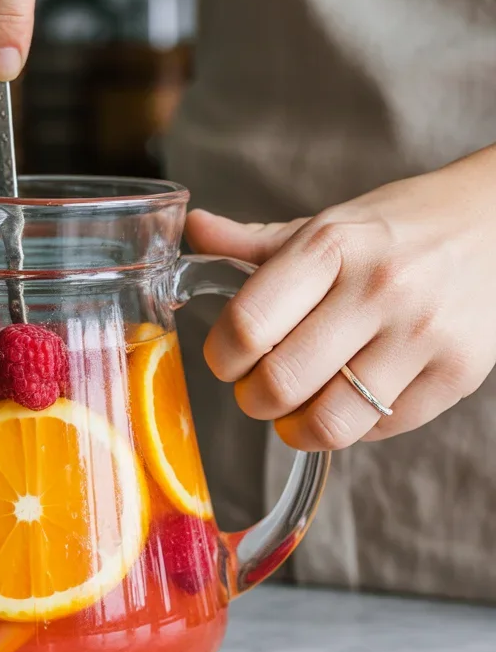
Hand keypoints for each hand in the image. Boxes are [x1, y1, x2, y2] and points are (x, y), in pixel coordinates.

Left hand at [185, 148, 495, 449]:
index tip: (226, 359)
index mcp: (331, 244)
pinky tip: (348, 399)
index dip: (221, 357)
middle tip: (255, 390)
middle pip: (280, 383)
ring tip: (295, 408)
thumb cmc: (400, 226)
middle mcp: (378, 288)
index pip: (248, 325)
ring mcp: (422, 334)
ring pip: (330, 422)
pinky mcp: (458, 373)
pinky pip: (381, 429)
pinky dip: (351, 427)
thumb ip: (255, 241)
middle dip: (251, 399)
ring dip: (295, 428)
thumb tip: (193, 232)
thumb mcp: (327, 222)